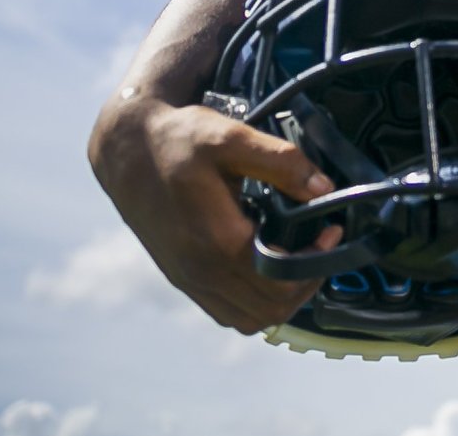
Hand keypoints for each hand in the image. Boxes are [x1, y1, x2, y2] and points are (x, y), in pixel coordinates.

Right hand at [86, 96, 339, 331]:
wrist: (127, 151)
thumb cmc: (180, 141)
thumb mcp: (232, 137)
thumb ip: (282, 162)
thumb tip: (324, 187)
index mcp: (216, 241)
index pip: (279, 285)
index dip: (315, 264)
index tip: (330, 232)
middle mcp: (200, 271)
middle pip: (270, 309)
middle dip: (306, 282)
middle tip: (320, 246)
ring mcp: (188, 279)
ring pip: (248, 320)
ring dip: (281, 298)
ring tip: (297, 258)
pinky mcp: (182, 278)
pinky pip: (225, 312)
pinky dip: (254, 302)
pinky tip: (266, 265)